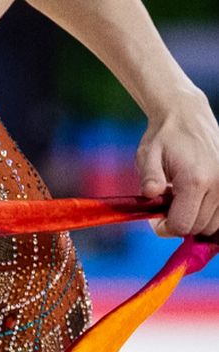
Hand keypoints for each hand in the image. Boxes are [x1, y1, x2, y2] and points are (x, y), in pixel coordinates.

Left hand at [136, 91, 218, 236]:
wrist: (187, 116)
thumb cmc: (164, 137)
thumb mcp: (147, 156)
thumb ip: (149, 179)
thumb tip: (150, 196)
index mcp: (194, 180)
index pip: (181, 225)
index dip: (164, 228)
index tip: (154, 219)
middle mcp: (218, 185)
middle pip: (198, 228)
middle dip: (178, 224)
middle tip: (165, 206)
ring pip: (212, 225)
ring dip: (193, 220)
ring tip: (179, 200)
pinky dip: (207, 215)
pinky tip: (193, 201)